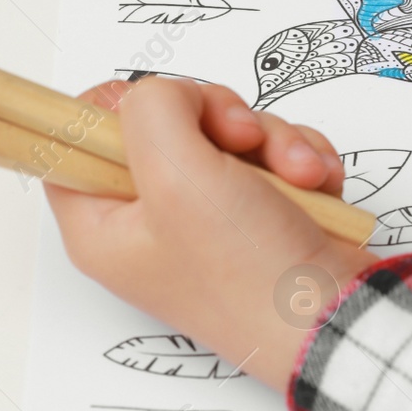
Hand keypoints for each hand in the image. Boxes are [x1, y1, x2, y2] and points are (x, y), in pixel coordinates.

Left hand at [44, 77, 376, 392]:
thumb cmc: (250, 273)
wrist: (337, 317)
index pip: (74, 143)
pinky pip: (271, 156)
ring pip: (228, 135)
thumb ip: (154, 110)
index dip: (114, 112)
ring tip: (297, 176)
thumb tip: (170, 94)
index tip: (163, 108)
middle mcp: (151, 222)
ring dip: (273, 141)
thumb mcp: (178, 176)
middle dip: (219, 119)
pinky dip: (298, 160)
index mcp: (104, 226)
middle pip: (162, 126)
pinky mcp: (258, 215)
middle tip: (242, 141)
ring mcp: (208, 219)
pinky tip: (316, 185)